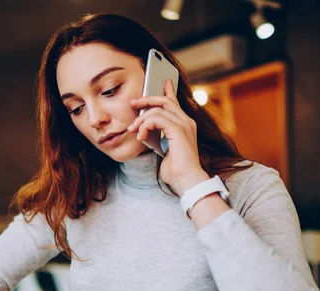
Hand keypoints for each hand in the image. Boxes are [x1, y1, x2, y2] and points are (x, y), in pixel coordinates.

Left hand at [128, 79, 209, 193]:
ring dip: (141, 119)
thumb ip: (159, 137)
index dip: (168, 90)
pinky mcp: (179, 130)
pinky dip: (145, 126)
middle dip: (146, 99)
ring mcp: (184, 125)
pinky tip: (141, 136)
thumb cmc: (176, 170)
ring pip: (157, 109)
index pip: (175, 102)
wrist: (186, 180)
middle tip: (132, 104)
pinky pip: (157, 119)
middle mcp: (187, 121)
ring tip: (134, 130)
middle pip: (164, 100)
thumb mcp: (165, 149)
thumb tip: (145, 131)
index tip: (164, 81)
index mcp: (185, 125)